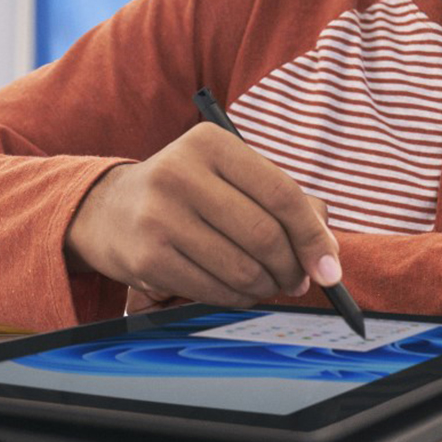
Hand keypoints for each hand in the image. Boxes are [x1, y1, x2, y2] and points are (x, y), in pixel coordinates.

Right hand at [64, 123, 340, 308]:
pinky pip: (213, 290)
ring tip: (268, 285)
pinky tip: (239, 291)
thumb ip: (278, 202)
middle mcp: (182, 172)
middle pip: (264, 235)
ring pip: (241, 268)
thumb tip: (327, 256)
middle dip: (292, 268)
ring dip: (266, 287)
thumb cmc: (188, 192)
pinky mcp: (146, 256)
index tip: (331, 268)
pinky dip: (237, 298)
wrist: (109, 208)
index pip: (281, 193)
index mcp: (211, 143)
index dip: (313, 236)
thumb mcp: (227, 175)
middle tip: (298, 280)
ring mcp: (160, 215)